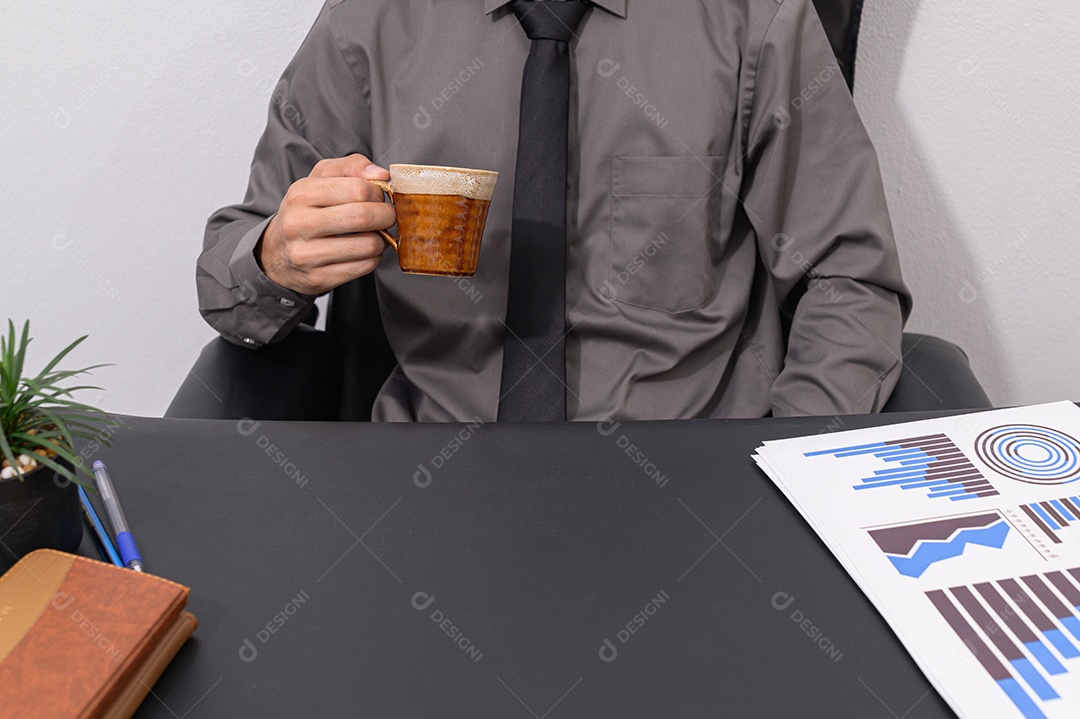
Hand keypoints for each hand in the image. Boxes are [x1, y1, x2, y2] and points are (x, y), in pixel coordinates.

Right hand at [257, 154, 394, 294]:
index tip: (380, 198)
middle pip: (363, 217)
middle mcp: (299, 224)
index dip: (378, 193)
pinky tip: (364, 251)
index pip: (358, 189)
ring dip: (382, 240)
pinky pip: (364, 266)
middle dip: (386, 216)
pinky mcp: (319, 278)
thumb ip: (351, 167)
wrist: (276, 254)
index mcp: (301, 194)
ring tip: (375, 234)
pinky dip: (373, 258)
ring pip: (368, 245)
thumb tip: (382, 175)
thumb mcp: (320, 179)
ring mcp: (307, 255)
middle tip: (388, 216)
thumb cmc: (306, 212)